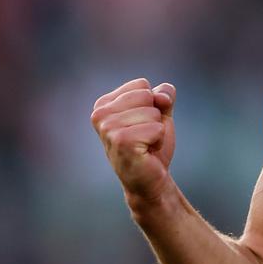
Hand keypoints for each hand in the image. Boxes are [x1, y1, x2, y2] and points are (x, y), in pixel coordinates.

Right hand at [91, 78, 176, 204]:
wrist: (151, 178)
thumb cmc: (151, 144)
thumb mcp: (160, 113)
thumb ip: (163, 95)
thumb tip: (162, 97)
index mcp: (104, 104)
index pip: (142, 85)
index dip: (152, 104)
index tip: (142, 123)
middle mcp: (100, 114)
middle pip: (147, 95)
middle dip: (155, 116)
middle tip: (144, 136)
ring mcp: (108, 128)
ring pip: (153, 112)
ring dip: (156, 130)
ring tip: (144, 144)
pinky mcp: (121, 142)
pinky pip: (157, 128)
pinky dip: (158, 140)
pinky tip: (146, 152)